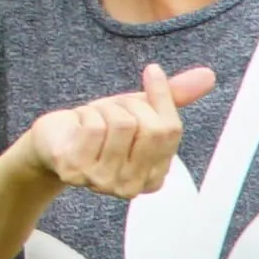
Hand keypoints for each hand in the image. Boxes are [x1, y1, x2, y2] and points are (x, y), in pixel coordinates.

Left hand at [18, 61, 213, 200]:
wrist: (51, 144)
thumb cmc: (98, 130)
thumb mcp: (139, 111)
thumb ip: (173, 97)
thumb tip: (208, 76)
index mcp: (154, 176)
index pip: (171, 130)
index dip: (161, 96)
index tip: (152, 72)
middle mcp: (132, 186)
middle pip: (150, 128)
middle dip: (130, 104)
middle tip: (112, 109)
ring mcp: (103, 182)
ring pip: (121, 122)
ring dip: (104, 109)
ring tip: (94, 120)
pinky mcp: (75, 170)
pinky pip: (94, 126)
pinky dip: (84, 115)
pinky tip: (77, 127)